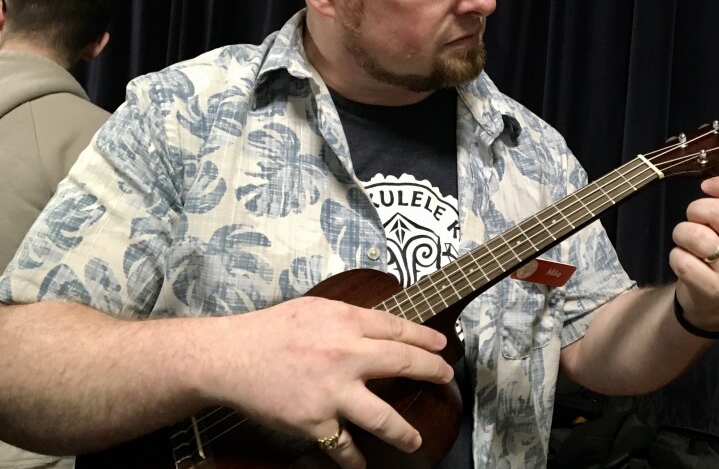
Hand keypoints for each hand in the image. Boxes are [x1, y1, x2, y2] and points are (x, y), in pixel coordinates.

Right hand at [201, 296, 453, 468]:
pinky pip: (343, 446)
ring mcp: (332, 392)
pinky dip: (354, 460)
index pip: (398, 328)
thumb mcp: (316, 308)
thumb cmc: (270, 330)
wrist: (230, 357)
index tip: (441, 345)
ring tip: (416, 440)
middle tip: (446, 377)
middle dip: (432, 371)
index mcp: (345, 321)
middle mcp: (345, 355)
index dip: (425, 337)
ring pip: (383, 417)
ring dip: (404, 432)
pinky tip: (362, 464)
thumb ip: (349, 318)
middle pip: (403, 363)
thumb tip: (380, 327)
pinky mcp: (315, 421)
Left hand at [669, 174, 718, 331]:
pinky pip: (683, 260)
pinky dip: (676, 257)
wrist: (714, 296)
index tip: (706, 186)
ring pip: (697, 235)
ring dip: (682, 233)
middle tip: (694, 220)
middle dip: (696, 209)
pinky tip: (687, 262)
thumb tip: (710, 181)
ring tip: (688, 242)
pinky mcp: (716, 288)